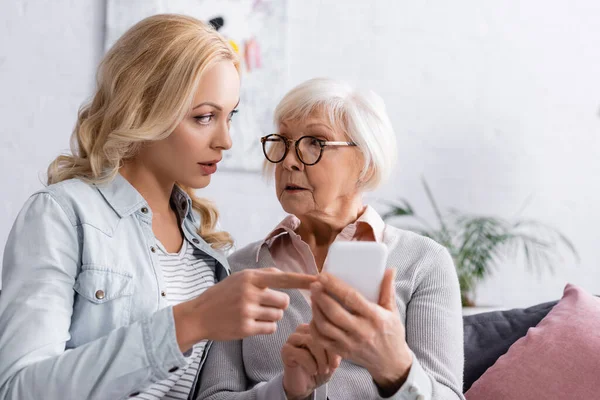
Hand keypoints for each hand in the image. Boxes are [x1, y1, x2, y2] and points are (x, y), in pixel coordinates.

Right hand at [173, 268, 316, 350]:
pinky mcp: (246, 328)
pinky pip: (270, 329)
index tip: (319, 280)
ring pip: (278, 316)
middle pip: (284, 301)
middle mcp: (250, 293)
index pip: (283, 277)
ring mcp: (247, 311)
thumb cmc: (222, 294)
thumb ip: (263, 275)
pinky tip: (252, 323)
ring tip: (254, 313)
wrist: (199, 315)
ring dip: (271, 316)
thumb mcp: (239, 277)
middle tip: (264, 304)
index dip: (302, 280)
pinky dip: (266, 327)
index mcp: (251, 277)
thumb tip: (284, 274)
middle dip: (279, 305)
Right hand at [282, 324, 340, 399]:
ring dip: (320, 359)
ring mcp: (292, 339)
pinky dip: (310, 364)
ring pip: (310, 341)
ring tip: (323, 370)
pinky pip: (301, 353)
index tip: (336, 363)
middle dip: (328, 353)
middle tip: (330, 367)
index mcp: (314, 328)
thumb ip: (336, 348)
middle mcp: (302, 329)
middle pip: (319, 334)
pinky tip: (313, 371)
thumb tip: (341, 344)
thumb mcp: (332, 359)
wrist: (306, 385)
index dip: (334, 346)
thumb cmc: (320, 369)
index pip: (327, 329)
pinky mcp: (286, 350)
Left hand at [309, 269, 412, 393]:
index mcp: (374, 317)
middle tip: (314, 285)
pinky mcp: (342, 352)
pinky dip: (314, 327)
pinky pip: (322, 340)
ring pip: (325, 326)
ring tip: (313, 297)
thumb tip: (390, 269)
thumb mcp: (393, 311)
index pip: (351, 298)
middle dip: (320, 297)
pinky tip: (314, 316)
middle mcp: (361, 331)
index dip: (334, 286)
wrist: (391, 363)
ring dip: (315, 310)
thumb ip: (388, 289)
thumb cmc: (391, 333)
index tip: (323, 276)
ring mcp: (350, 343)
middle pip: (334, 312)